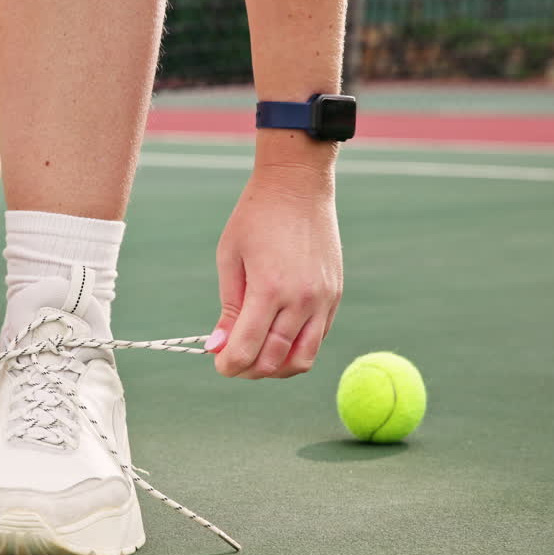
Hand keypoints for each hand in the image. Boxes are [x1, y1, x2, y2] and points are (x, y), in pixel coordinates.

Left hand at [206, 135, 342, 378]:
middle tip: (233, 360)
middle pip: (274, 361)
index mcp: (269, 289)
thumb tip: (219, 346)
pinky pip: (317, 338)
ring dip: (276, 367)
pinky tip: (277, 337)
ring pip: (302, 359)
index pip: (247, 349)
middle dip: (249, 369)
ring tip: (256, 356)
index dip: (229, 365)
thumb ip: (228, 307)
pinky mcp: (334, 296)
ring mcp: (323, 300)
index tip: (218, 364)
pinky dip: (296, 348)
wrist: (298, 185)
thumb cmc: (255, 217)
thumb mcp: (230, 258)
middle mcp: (301, 300)